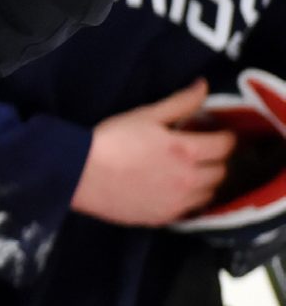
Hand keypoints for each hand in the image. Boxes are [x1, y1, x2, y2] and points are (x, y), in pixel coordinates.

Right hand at [70, 79, 232, 225]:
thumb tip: (203, 87)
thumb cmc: (111, 140)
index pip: (224, 145)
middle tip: (200, 151)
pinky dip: (188, 199)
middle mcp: (188, 180)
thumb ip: (180, 102)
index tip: (216, 132)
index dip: (224, 136)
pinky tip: (172, 190)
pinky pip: (189, 210)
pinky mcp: (163, 218)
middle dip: (215, 159)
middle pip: (221, 172)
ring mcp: (177, 203)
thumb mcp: (145, 115)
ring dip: (205, 181)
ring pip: (209, 194)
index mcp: (186, 151)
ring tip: (188, 171)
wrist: (81, 173)